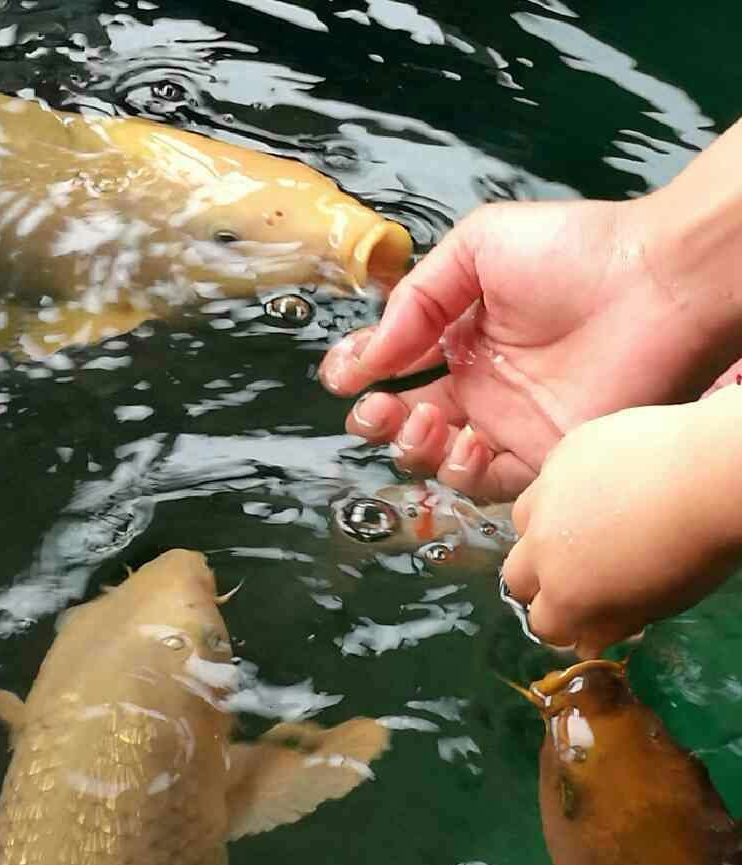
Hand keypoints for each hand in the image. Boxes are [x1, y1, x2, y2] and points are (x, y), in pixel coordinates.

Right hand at [320, 193, 741, 501]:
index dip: (363, 372)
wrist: (652, 284)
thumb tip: (368, 357)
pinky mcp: (540, 454)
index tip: (344, 373)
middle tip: (375, 408)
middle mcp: (481, 385)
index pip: (397, 365)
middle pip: (408, 422)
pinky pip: (487, 483)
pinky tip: (464, 440)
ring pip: (439, 458)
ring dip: (413, 447)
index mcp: (463, 336)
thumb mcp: (475, 249)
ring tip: (425, 417)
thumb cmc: (571, 253)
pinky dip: (462, 471)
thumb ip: (415, 300)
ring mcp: (509, 423)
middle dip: (378, 421)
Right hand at [501, 388, 741, 657]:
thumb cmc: (693, 553)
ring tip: (584, 520)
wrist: (710, 476)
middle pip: (516, 576)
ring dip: (543, 528)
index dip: (565, 622)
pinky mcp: (560, 454)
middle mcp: (540, 546)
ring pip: (524, 519)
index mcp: (565, 594)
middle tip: (579, 568)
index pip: (542, 623)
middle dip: (540, 579)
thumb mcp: (656, 604)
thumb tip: (586, 641)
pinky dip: (567, 486)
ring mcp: (545, 494)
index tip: (585, 613)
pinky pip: (551, 477)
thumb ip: (612, 624)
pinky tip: (606, 480)